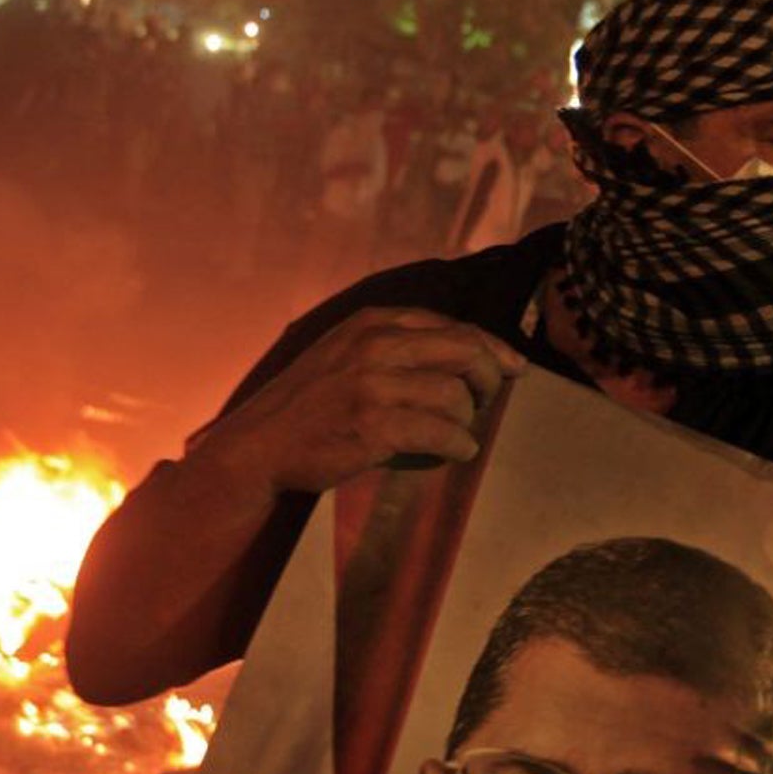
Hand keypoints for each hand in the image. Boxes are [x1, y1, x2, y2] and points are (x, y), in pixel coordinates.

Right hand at [195, 307, 526, 495]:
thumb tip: (469, 353)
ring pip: (457, 395)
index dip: (492, 348)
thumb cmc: (312, 403)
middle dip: (490, 378)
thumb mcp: (348, 352)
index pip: (455, 327)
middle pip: (466, 352)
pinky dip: (460, 444)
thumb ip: (398, 344)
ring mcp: (373, 384)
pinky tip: (459, 451)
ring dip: (469, 418)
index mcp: (374, 322)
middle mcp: (375, 345)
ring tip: (460, 432)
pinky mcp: (373, 424)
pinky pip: (443, 432)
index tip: (513, 367)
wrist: (258, 446)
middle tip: (490, 401)